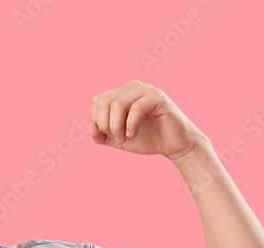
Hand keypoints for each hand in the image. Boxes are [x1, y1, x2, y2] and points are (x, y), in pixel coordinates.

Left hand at [88, 80, 203, 162]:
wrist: (174, 144)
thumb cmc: (148, 139)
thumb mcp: (119, 140)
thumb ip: (102, 135)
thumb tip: (89, 127)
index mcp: (122, 93)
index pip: (97, 101)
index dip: (99, 121)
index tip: (111, 136)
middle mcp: (132, 87)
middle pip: (104, 102)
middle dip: (106, 125)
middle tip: (118, 139)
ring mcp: (145, 90)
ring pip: (117, 104)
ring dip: (117, 127)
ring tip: (125, 138)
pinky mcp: (158, 96)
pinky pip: (136, 108)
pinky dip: (130, 125)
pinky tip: (133, 134)